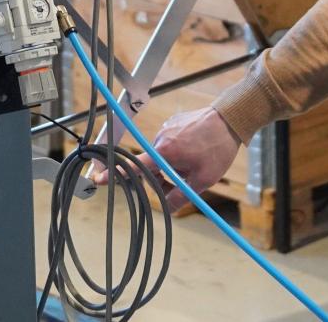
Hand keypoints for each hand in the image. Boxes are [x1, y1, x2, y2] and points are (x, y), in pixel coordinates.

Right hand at [92, 107, 240, 211]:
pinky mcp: (172, 123)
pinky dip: (177, 150)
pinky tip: (195, 149)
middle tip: (186, 179)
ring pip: (161, 156)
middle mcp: (160, 139)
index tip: (98, 179)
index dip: (116, 174)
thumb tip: (168, 209)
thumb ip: (181, 196)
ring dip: (172, 164)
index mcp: (164, 152)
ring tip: (195, 161)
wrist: (229, 118)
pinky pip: (168, 143)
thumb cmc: (217, 148)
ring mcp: (165, 128)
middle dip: (164, 177)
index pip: (135, 166)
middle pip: (151, 166)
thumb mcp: (202, 179)